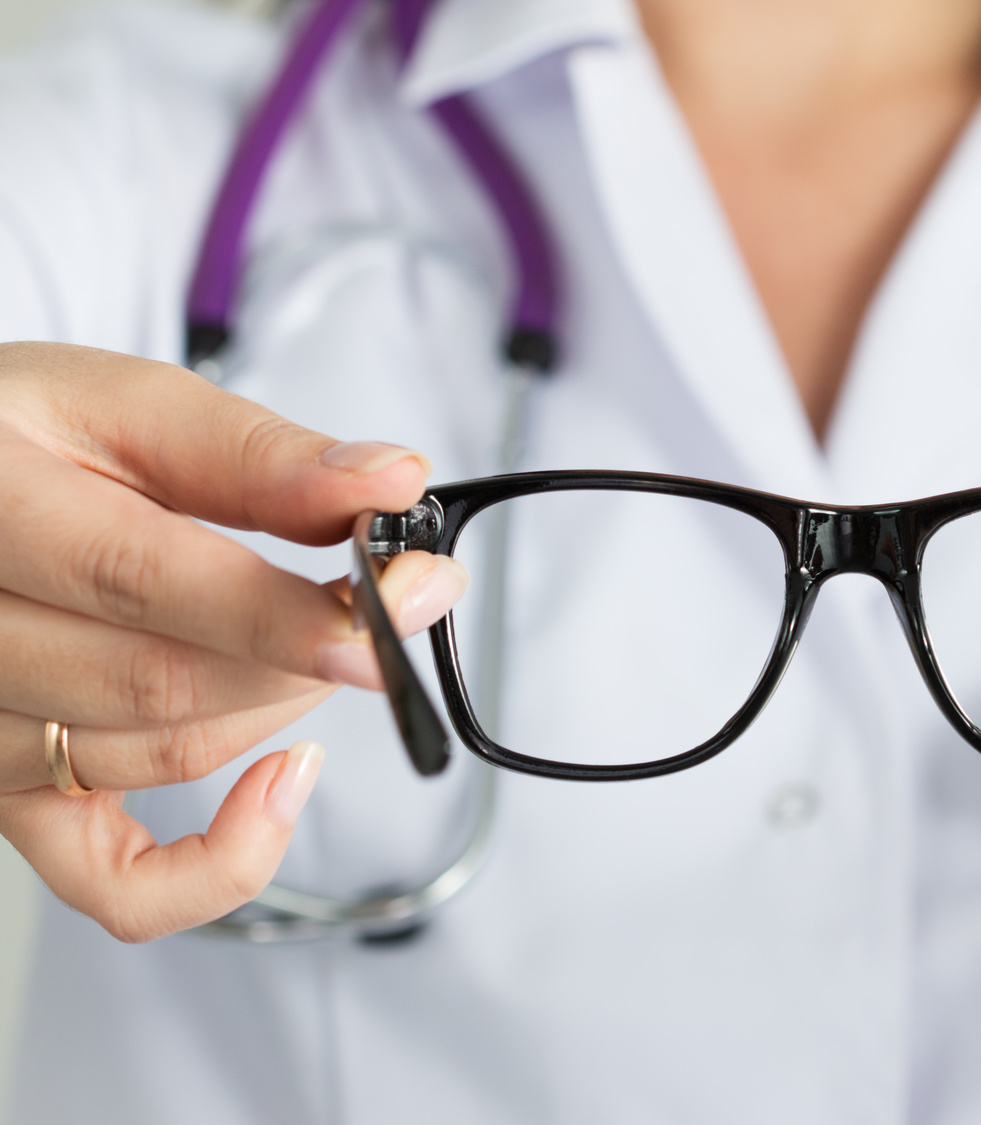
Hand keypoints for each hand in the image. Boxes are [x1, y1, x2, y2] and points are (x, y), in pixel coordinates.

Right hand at [0, 343, 467, 941]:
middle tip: (390, 602)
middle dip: (310, 648)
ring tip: (313, 636)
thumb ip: (256, 453)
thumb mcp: (126, 406)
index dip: (288, 606)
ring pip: (163, 753)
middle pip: (163, 682)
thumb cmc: (26, 441)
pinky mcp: (12, 796)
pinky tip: (280, 784)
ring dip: (279, 704)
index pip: (141, 579)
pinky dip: (221, 862)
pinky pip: (113, 883)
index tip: (408, 596)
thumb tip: (386, 481)